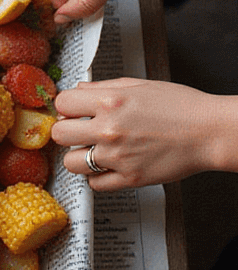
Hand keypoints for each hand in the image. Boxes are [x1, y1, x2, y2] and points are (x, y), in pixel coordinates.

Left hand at [52, 78, 237, 188]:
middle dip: (67, 131)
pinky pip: (94, 184)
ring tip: (94, 151)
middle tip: (79, 132)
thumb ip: (104, 87)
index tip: (74, 111)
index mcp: (110, 101)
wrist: (209, 132)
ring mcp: (117, 157)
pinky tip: (109, 166)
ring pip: (71, 163)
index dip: (67, 107)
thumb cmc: (181, 106)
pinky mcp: (129, 179)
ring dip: (79, 156)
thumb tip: (79, 90)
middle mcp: (109, 129)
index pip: (62, 103)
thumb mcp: (140, 85)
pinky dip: (98, 176)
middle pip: (59, 134)